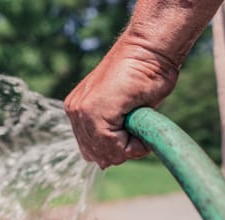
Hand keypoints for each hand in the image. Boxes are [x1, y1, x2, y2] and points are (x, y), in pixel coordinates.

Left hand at [64, 33, 178, 168]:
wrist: (149, 50)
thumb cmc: (143, 76)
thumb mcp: (124, 112)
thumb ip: (111, 133)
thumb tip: (103, 164)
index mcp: (79, 111)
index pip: (92, 150)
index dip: (117, 149)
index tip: (133, 130)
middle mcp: (75, 112)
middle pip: (96, 155)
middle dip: (121, 151)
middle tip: (138, 128)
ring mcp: (81, 111)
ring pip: (105, 154)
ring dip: (129, 147)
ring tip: (139, 123)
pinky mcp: (93, 111)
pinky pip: (113, 146)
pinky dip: (134, 145)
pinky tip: (141, 123)